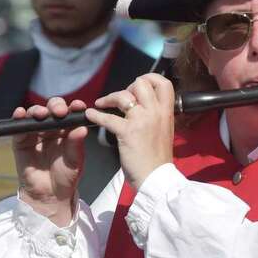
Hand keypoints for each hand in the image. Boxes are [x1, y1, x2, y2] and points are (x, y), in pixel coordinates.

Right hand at [12, 96, 88, 225]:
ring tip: (41, 114)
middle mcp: (51, 128)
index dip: (74, 107)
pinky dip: (19, 118)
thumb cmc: (66, 177)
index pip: (71, 113)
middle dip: (56, 106)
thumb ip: (76, 144)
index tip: (79, 106)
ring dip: (37, 110)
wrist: (49, 195)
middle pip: (52, 109)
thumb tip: (82, 128)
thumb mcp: (75, 161)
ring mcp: (35, 133)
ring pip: (35, 114)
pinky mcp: (21, 141)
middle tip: (60, 112)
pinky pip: (18, 127)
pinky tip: (21, 113)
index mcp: (67, 130)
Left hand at [86, 73, 175, 189]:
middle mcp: (156, 112)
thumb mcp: (164, 131)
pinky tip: (90, 115)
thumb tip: (143, 107)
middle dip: (127, 87)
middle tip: (120, 99)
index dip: (149, 78)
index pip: (163, 83)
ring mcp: (142, 121)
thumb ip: (156, 116)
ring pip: (124, 96)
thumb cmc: (158, 159)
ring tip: (101, 104)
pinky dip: (96, 115)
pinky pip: (108, 117)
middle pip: (142, 83)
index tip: (137, 87)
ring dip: (109, 98)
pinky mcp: (127, 132)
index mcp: (167, 112)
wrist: (157, 178)